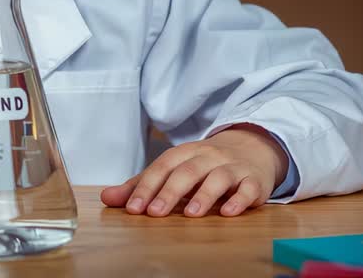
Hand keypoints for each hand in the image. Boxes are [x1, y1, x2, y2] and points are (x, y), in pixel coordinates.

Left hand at [100, 125, 288, 217]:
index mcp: (185, 153)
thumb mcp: (174, 169)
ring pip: (218, 177)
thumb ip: (143, 185)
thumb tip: (107, 198)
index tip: (133, 208)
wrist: (252, 148)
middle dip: (170, 192)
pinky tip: (228, 213)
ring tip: (190, 214)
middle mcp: (208, 156)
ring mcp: (232, 167)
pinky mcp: (254, 181)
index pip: (162, 167)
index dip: (147, 187)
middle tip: (155, 213)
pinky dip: (239, 200)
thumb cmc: (205, 164)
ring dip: (203, 195)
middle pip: (187, 171)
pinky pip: (248, 188)